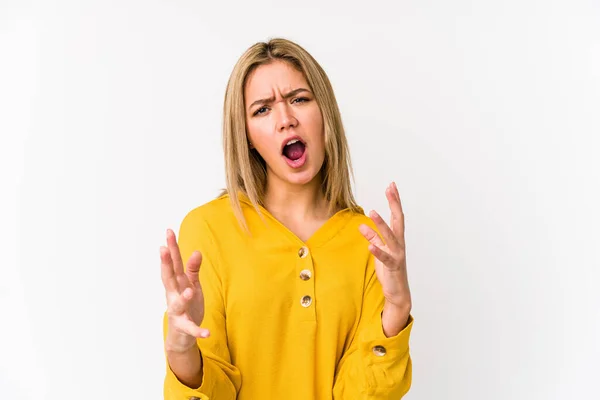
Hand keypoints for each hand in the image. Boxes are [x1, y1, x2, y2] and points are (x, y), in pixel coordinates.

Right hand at [161, 229, 209, 352]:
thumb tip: (196, 251)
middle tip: (163, 249)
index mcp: (177, 284)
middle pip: (169, 278)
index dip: (171, 248)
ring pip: (178, 303)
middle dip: (166, 264)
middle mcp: (173, 296)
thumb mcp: (191, 285)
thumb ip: (192, 270)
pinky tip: (208, 333)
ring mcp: (178, 312)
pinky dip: (199, 331)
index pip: (174, 264)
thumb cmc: (187, 305)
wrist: (181, 336)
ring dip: (184, 297)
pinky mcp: (185, 326)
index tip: (168, 231)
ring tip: (190, 291)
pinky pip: (192, 329)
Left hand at [359, 182, 411, 332]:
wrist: (398, 292)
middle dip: (394, 203)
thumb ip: (373, 238)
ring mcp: (397, 255)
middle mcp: (400, 244)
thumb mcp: (380, 251)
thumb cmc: (389, 270)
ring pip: (390, 236)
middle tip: (390, 188)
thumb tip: (363, 226)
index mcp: (397, 239)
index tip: (391, 185)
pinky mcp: (392, 267)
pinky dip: (378, 250)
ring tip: (372, 212)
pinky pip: (385, 257)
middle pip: (398, 220)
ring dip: (381, 224)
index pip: (396, 215)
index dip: (394, 200)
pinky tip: (370, 245)